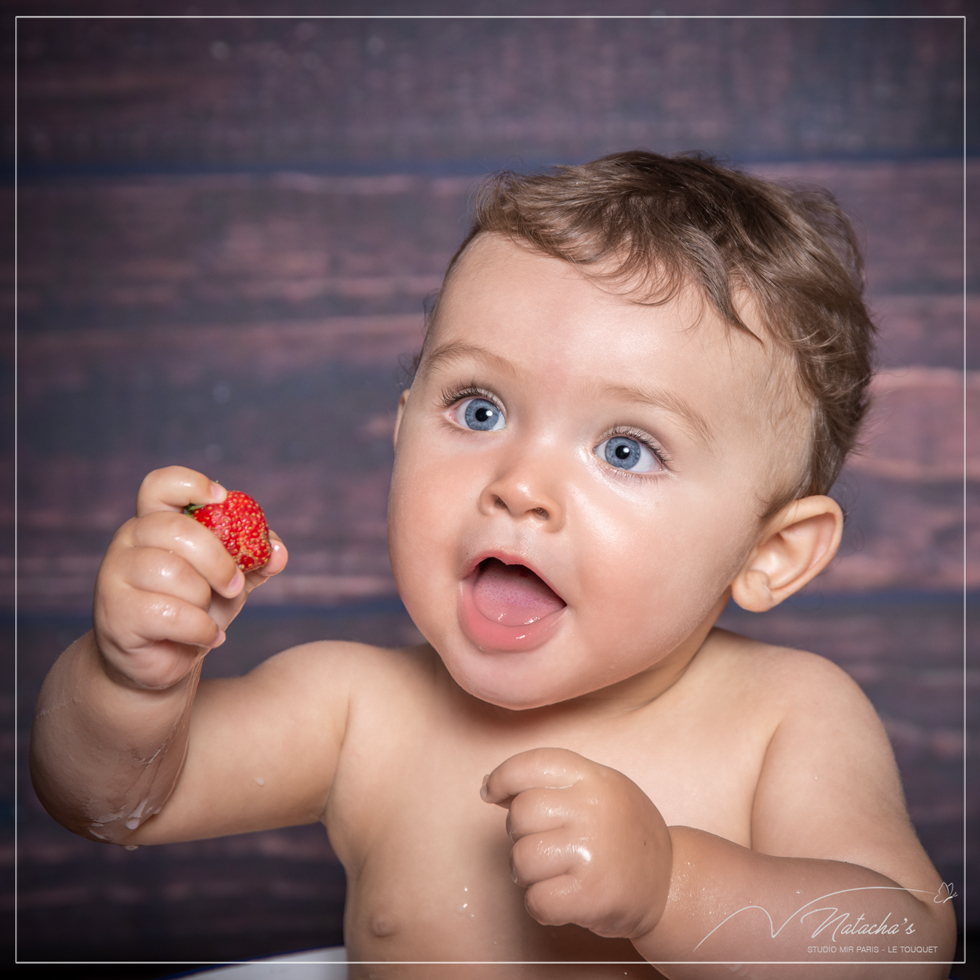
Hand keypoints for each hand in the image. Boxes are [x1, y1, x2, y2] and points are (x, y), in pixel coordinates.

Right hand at [92, 466, 287, 689]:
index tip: (223, 499)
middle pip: (177, 529)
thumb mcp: (231, 579)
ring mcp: (115, 574)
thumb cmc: (194, 607)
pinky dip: (200, 628)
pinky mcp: (116, 612)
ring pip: (173, 573)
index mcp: (156, 521)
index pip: (160, 485)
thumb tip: (278, 550)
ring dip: (204, 600)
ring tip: (208, 617)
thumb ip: (256, 560)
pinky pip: (168, 613)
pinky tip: (208, 636)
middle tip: (234, 585)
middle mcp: (129, 540)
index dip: (191, 484)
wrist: (163, 660)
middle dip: (218, 561)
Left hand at [482, 747, 671, 940]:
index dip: (503, 776)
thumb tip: (490, 786)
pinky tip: (561, 897)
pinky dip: (540, 905)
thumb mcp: (597, 791)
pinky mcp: (591, 894)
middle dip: (519, 834)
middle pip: (520, 814)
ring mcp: (592, 851)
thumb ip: (550, 785)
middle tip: (543, 844)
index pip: (533, 764)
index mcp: (594, 778)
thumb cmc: (623, 833)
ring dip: (528, 873)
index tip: (490, 791)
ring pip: (522, 859)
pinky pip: (537, 900)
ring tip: (553, 873)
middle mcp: (593, 808)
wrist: (671, 881)